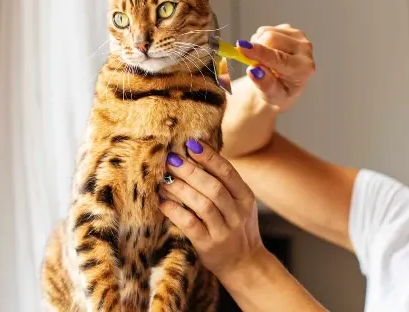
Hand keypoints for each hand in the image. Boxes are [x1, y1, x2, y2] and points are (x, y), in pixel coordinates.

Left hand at [159, 138, 264, 275]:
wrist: (245, 264)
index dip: (209, 156)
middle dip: (190, 171)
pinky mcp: (209, 245)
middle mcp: (237, 213)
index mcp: (246, 197)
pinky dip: (175, 212)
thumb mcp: (239, 204)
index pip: (228, 172)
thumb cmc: (237, 229)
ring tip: (164, 180)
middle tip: (171, 159)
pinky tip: (163, 203)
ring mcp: (224, 230)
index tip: (191, 144)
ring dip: (181, 189)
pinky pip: (190, 225)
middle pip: (213, 186)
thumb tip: (197, 156)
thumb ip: (224, 184)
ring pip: (202, 204)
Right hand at [237, 24, 315, 112]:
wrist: (283, 85)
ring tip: (263, 61)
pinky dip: (260, 40)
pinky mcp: (290, 29)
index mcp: (303, 69)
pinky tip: (267, 52)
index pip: (278, 58)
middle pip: (271, 38)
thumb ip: (265, 85)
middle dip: (257, 50)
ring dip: (258, 46)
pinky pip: (266, 29)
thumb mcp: (272, 96)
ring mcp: (299, 37)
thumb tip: (254, 71)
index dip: (260, 52)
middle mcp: (305, 50)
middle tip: (255, 64)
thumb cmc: (278, 92)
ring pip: (266, 32)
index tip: (242, 47)